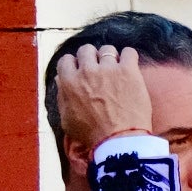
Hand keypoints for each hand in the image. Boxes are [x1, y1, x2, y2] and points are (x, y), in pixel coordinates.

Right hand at [53, 43, 155, 157]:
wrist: (119, 140)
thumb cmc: (92, 135)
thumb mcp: (66, 118)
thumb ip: (62, 96)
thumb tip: (60, 80)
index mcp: (68, 81)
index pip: (67, 60)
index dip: (75, 65)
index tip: (82, 71)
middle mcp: (86, 71)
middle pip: (86, 50)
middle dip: (92, 58)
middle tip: (100, 69)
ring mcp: (108, 69)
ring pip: (107, 50)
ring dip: (110, 57)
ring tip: (116, 68)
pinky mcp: (129, 71)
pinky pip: (129, 52)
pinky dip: (129, 56)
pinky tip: (130, 65)